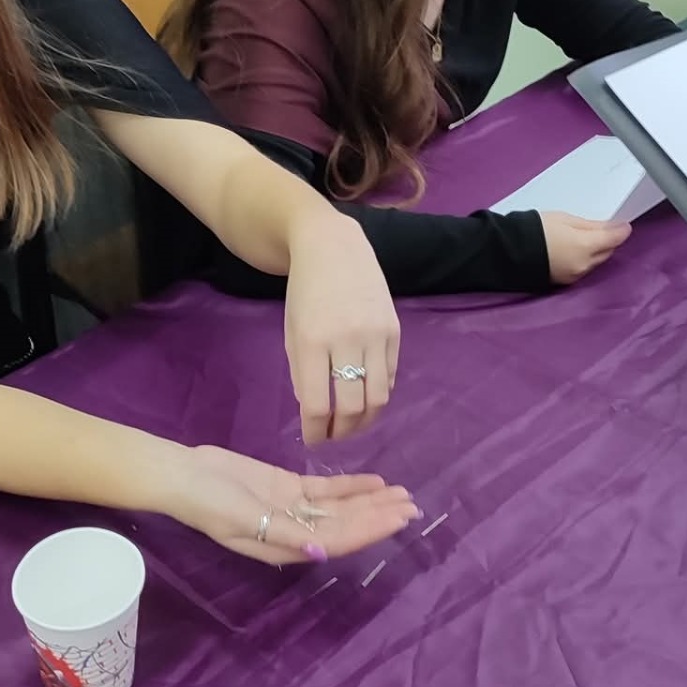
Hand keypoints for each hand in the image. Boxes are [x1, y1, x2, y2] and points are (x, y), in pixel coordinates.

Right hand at [170, 445, 419, 564]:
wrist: (185, 476)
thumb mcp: (245, 520)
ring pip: (340, 508)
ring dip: (370, 502)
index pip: (339, 540)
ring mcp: (292, 508)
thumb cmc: (210, 503)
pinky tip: (374, 482)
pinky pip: (325, 490)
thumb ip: (285, 534)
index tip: (399, 519)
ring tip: (402, 494)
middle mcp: (296, 531)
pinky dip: (350, 487)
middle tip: (414, 506)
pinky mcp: (286, 487)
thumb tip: (322, 552)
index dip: (371, 530)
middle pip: (346, 525)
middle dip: (379, 517)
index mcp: (287, 547)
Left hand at [284, 215, 401, 443]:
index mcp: (312, 341)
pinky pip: (390, 375)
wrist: (333, 246)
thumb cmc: (304, 291)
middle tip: (335, 436)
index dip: (316, 431)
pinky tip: (367, 396)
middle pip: (352, 407)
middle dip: (342, 432)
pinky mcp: (394, 330)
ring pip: (378, 397)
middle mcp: (346, 339)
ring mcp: (375, 334)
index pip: (317, 404)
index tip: (314, 440)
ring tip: (353, 425)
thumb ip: (301, 373)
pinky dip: (379, 393)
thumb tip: (314, 412)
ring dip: (365, 421)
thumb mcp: (291, 331)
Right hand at [540, 213, 631, 284]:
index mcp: (585, 247)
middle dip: (608, 242)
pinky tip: (574, 251)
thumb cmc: (536, 229)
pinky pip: (583, 269)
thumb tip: (612, 227)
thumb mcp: (564, 219)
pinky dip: (584, 260)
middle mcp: (585, 265)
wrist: (509, 252)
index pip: (613, 239)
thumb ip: (590, 225)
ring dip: (596, 252)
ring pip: (596, 263)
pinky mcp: (565, 282)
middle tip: (603, 229)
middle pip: (607, 253)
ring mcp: (575, 276)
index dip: (621, 231)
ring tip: (585, 239)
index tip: (624, 225)